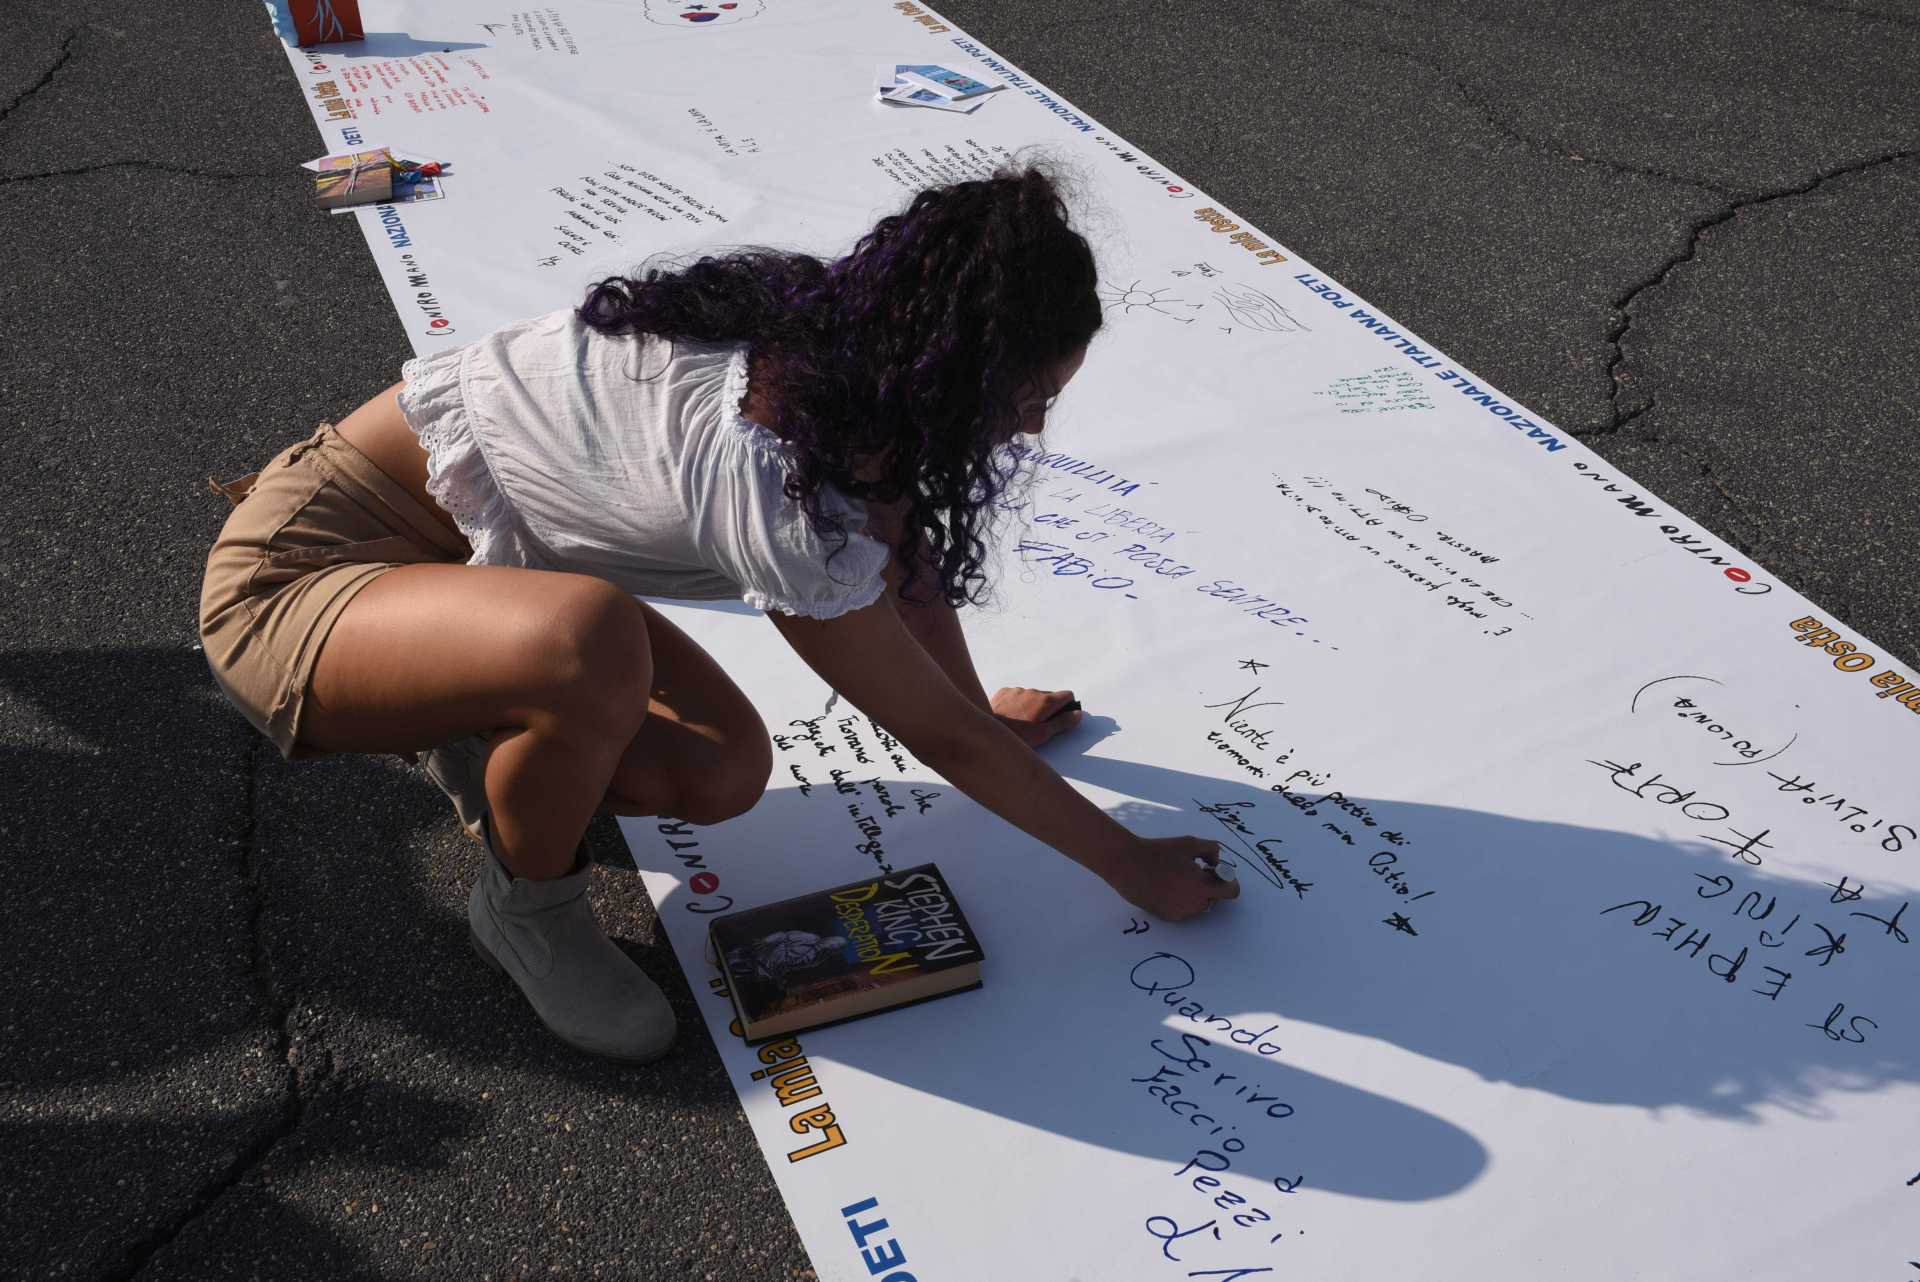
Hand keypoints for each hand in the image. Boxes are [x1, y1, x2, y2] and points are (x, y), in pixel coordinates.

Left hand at [991, 686, 1081, 748]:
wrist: (986, 729)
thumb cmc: (1016, 735)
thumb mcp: (1043, 734)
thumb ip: (1063, 723)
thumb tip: (1077, 714)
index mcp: (1046, 701)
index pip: (1067, 695)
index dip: (1067, 707)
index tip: (1062, 717)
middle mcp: (1033, 692)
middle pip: (1049, 697)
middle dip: (1048, 709)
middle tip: (1039, 726)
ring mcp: (1018, 691)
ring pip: (1032, 696)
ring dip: (1032, 706)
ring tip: (1022, 723)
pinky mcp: (1004, 692)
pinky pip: (1017, 695)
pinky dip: (1017, 704)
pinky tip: (1011, 716)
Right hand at [1101, 835, 1238, 921]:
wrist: (1128, 864)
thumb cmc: (1159, 852)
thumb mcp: (1189, 843)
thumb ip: (1211, 850)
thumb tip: (1216, 860)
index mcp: (1203, 887)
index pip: (1231, 892)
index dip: (1229, 881)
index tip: (1217, 872)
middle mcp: (1194, 905)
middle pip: (1214, 898)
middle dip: (1209, 886)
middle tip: (1194, 870)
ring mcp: (1180, 913)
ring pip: (1198, 904)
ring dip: (1195, 893)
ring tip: (1177, 877)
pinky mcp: (1167, 917)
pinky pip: (1183, 909)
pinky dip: (1180, 899)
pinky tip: (1165, 885)